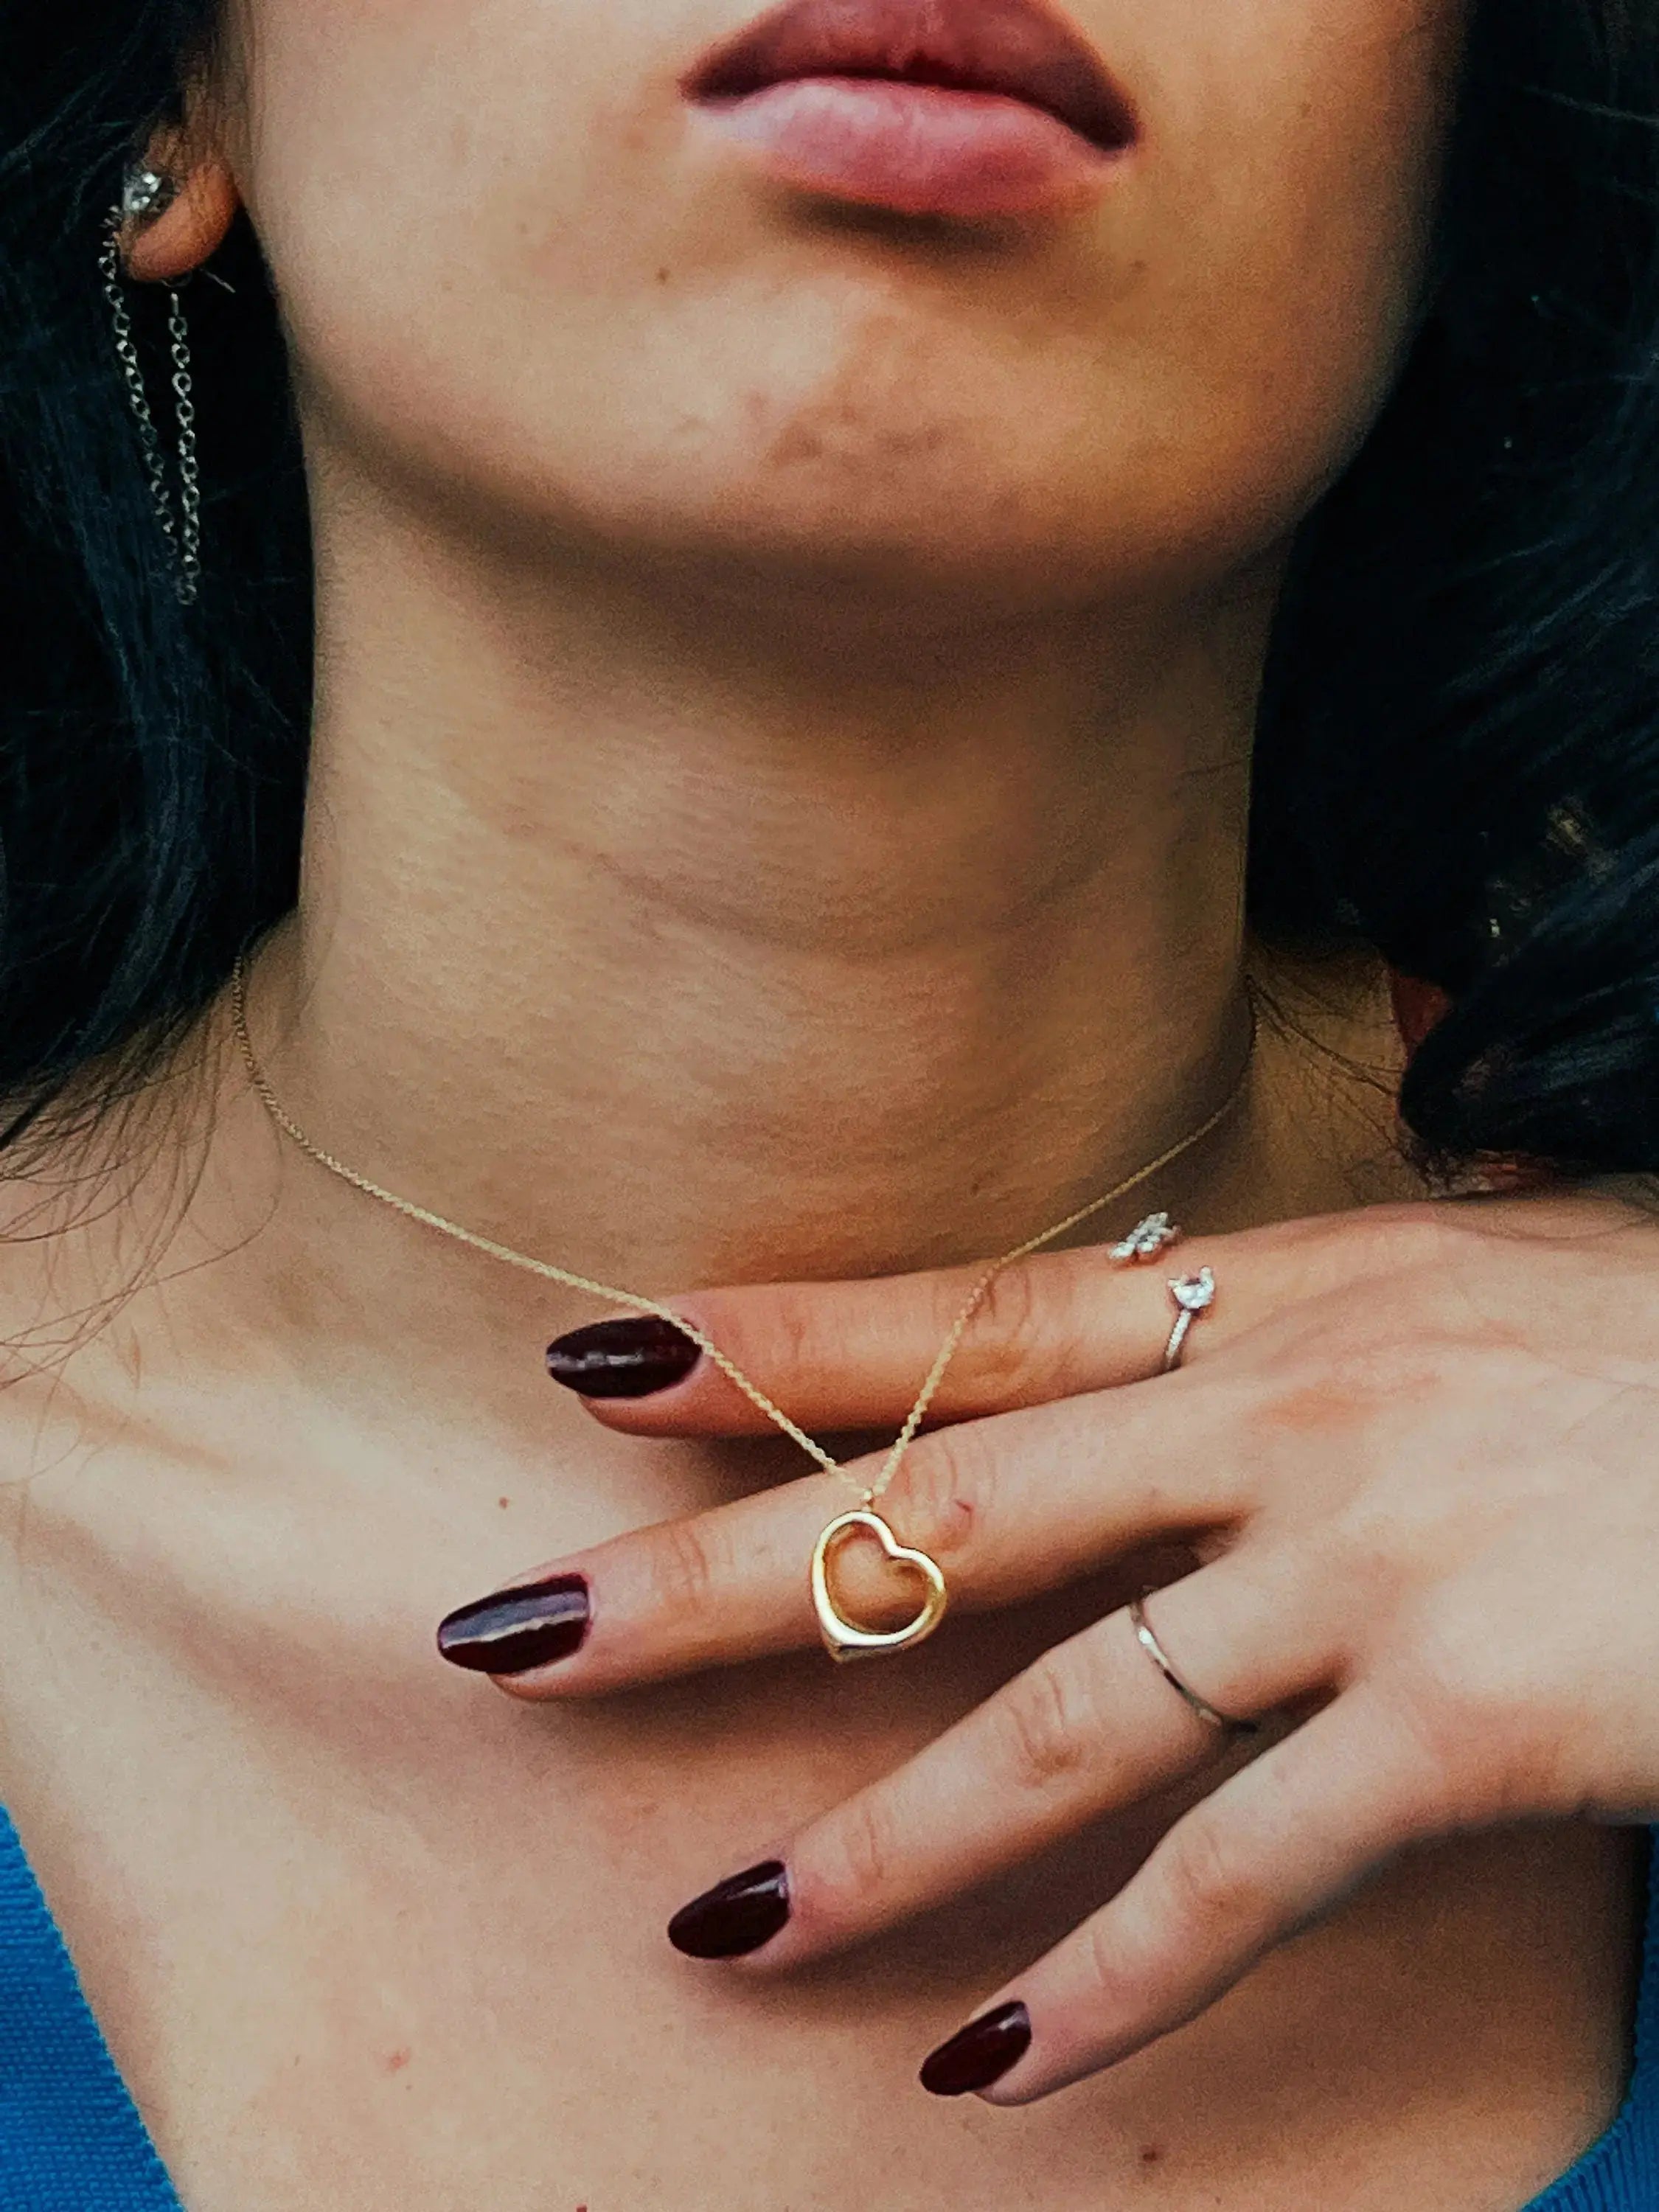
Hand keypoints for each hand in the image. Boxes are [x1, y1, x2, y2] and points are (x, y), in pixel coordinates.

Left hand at [438, 1190, 1658, 2102]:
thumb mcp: (1479, 1269)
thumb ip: (1316, 1305)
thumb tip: (1180, 1281)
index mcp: (1288, 1294)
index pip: (974, 1310)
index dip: (780, 1339)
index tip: (599, 1362)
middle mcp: (1300, 1411)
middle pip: (952, 1503)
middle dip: (722, 1576)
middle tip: (520, 1634)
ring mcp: (1380, 1562)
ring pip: (1068, 1714)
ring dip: (881, 1834)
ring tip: (719, 1919)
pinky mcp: (1479, 1714)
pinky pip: (1251, 1870)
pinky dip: (1119, 1981)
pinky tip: (996, 2066)